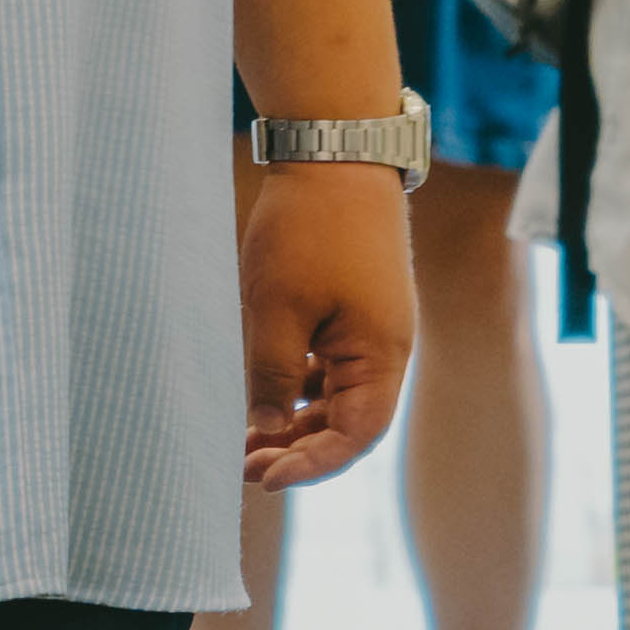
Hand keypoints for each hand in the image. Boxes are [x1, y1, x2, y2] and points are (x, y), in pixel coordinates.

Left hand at [241, 161, 415, 487]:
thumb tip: (266, 432)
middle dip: (298, 449)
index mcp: (381, 356)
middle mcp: (386, 348)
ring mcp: (372, 327)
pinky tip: (263, 392)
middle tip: (244, 466)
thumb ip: (271, 377)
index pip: (355, 437)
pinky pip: (331, 365)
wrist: (335, 150)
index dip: (311, 466)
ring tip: (246, 440)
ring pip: (336, 396)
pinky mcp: (355, 307)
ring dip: (295, 421)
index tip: (264, 479)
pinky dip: (299, 386)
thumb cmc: (308, 230)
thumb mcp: (277, 310)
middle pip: (348, 423)